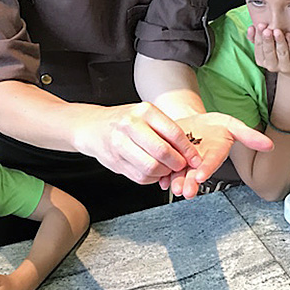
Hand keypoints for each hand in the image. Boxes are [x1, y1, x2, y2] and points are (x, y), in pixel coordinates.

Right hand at [72, 102, 201, 184]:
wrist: (93, 127)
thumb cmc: (125, 121)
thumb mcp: (146, 116)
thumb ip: (166, 130)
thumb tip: (189, 151)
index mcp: (144, 111)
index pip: (173, 132)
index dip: (187, 150)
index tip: (195, 159)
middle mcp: (130, 125)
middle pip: (162, 152)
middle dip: (177, 163)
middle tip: (181, 166)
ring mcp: (120, 144)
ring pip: (151, 167)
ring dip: (164, 172)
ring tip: (167, 169)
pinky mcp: (115, 162)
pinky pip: (140, 177)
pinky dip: (152, 179)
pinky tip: (153, 172)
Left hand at [163, 113, 273, 198]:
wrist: (190, 122)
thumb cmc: (212, 126)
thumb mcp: (231, 125)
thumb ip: (249, 136)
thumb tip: (269, 145)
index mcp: (215, 154)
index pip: (212, 162)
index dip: (207, 169)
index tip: (201, 175)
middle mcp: (199, 162)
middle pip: (194, 174)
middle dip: (190, 183)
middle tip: (186, 190)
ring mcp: (184, 163)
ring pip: (180, 175)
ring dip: (176, 182)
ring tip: (173, 185)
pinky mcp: (171, 162)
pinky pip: (166, 170)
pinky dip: (163, 175)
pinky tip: (161, 178)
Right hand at [247, 23, 289, 77]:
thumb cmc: (278, 54)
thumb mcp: (265, 47)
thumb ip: (256, 38)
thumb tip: (251, 28)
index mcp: (262, 61)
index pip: (258, 48)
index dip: (259, 36)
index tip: (260, 25)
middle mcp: (272, 66)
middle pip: (269, 52)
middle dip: (267, 40)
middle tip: (267, 30)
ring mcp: (285, 67)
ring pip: (282, 53)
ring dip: (279, 41)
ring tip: (277, 31)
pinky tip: (289, 35)